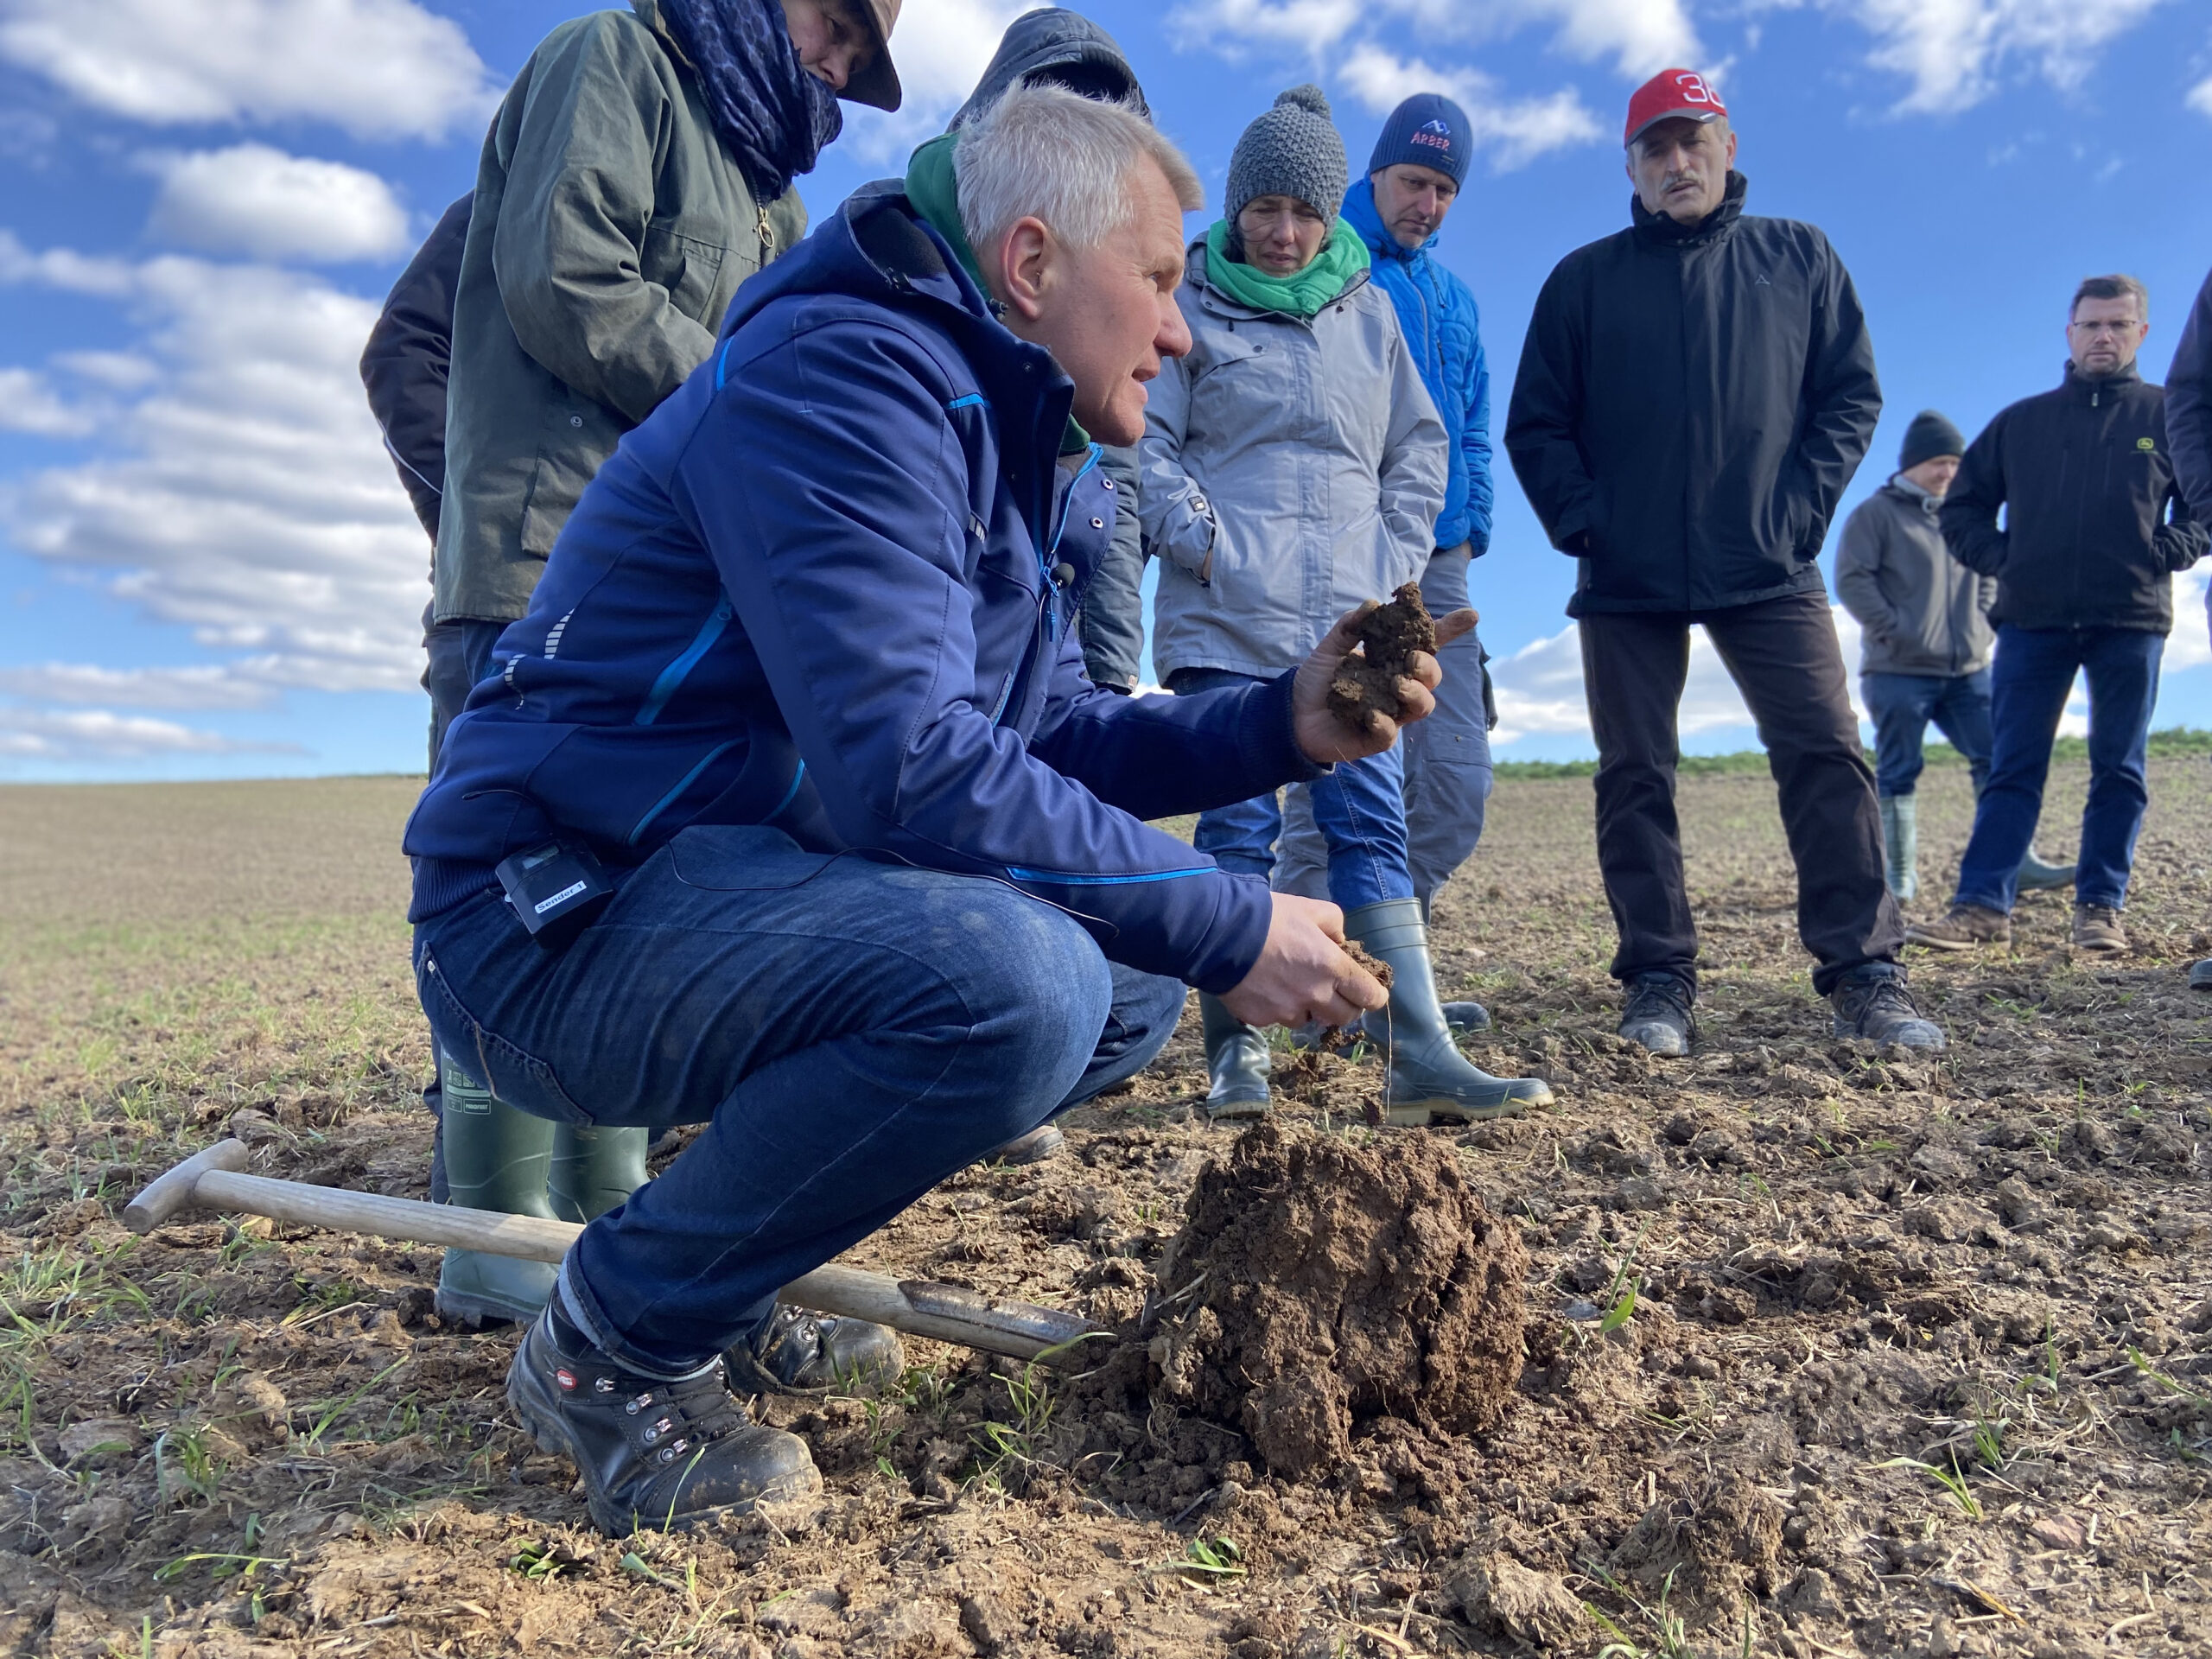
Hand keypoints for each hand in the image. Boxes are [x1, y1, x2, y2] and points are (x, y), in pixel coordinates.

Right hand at [1218, 892, 1388, 1027]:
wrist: (1219, 934)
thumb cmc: (1269, 917)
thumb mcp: (1310, 908)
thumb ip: (1334, 925)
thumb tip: (1339, 942)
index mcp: (1333, 968)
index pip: (1370, 997)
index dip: (1373, 996)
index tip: (1369, 992)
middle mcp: (1315, 996)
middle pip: (1345, 1018)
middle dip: (1344, 1006)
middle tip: (1332, 991)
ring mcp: (1287, 1011)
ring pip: (1308, 1020)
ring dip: (1307, 1008)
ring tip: (1289, 985)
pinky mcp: (1261, 1020)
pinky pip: (1277, 1019)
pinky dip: (1277, 1007)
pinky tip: (1264, 987)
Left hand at [1291, 601, 1477, 763]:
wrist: (1291, 714)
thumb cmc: (1318, 680)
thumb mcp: (1330, 647)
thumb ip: (1351, 626)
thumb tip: (1373, 605)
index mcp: (1393, 660)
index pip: (1427, 644)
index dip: (1450, 629)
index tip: (1470, 615)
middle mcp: (1399, 686)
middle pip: (1432, 677)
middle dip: (1428, 666)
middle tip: (1411, 659)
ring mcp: (1391, 713)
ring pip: (1423, 706)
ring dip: (1416, 693)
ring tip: (1397, 685)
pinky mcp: (1376, 738)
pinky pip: (1389, 733)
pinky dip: (1384, 723)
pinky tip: (1372, 715)